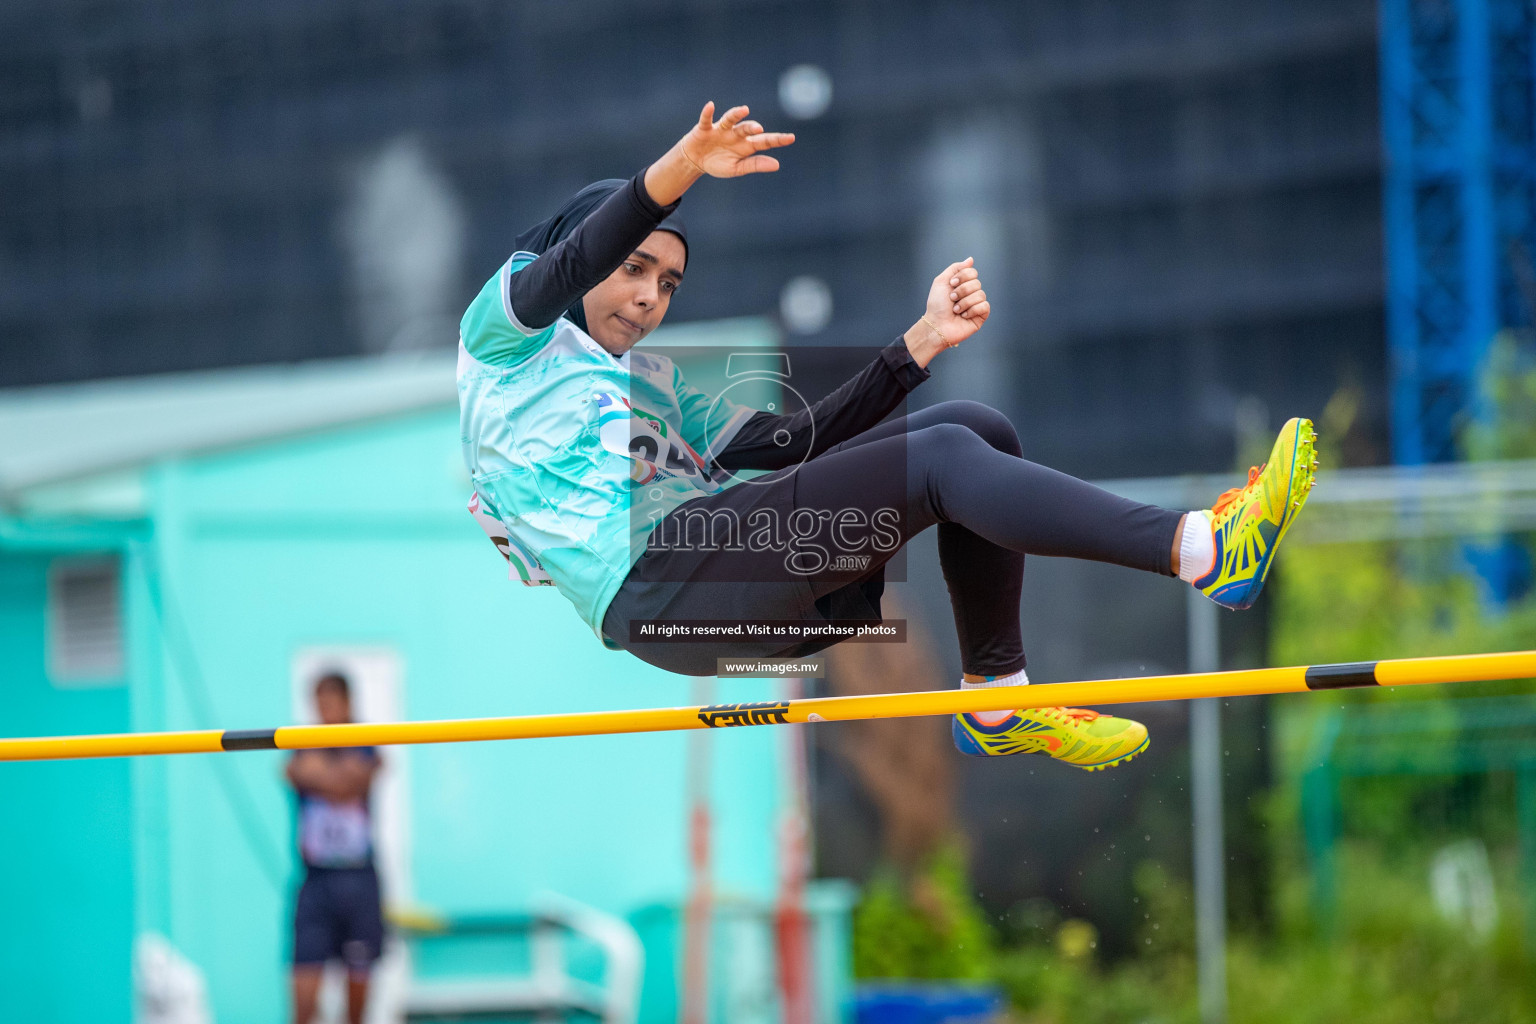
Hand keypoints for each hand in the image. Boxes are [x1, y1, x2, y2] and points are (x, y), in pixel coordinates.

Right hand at [679, 102, 795, 177]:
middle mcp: (736, 134)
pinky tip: (711, 105)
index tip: (791, 138)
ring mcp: (721, 129)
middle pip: (747, 129)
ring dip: (736, 114)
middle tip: (758, 130)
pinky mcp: (705, 128)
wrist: (696, 160)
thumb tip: (777, 165)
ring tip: (744, 110)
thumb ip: (755, 165)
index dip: (777, 139)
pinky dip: (708, 112)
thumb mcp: (737, 168)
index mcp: (746, 145)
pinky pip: (707, 119)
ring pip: (730, 119)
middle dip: (752, 128)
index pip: (764, 141)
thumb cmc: (719, 163)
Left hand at [903, 258, 990, 367]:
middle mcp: (971, 293)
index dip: (963, 276)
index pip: (972, 272)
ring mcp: (977, 305)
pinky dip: (972, 310)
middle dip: (962, 291)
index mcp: (963, 284)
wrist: (936, 324)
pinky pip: (984, 306)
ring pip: (980, 294)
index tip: (952, 283)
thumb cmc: (937, 305)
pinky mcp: (981, 316)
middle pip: (977, 283)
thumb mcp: (941, 281)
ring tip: (956, 310)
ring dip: (964, 302)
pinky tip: (964, 316)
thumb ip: (955, 268)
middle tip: (952, 299)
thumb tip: (971, 259)